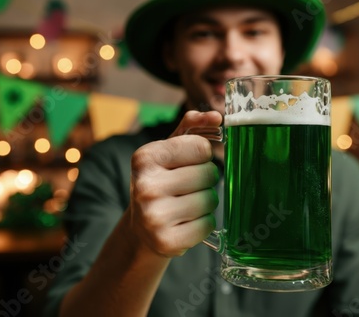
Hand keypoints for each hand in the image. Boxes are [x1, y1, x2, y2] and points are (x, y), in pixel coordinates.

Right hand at [129, 111, 222, 256]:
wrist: (142, 227)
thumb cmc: (162, 180)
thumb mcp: (169, 150)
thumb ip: (192, 127)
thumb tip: (216, 117)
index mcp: (145, 157)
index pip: (201, 147)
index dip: (202, 155)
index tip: (188, 162)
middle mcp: (145, 186)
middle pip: (208, 174)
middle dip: (206, 179)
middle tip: (188, 186)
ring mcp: (153, 216)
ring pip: (210, 200)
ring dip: (206, 202)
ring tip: (187, 204)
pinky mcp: (166, 241)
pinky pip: (208, 225)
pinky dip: (204, 223)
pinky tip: (187, 221)